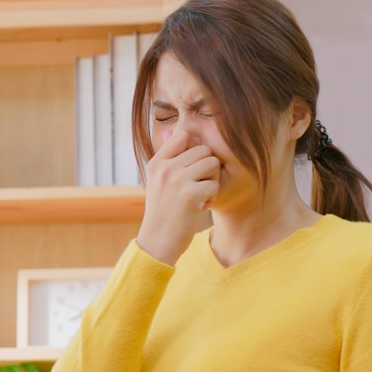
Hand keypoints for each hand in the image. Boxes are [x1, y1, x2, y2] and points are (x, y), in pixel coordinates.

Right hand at [136, 124, 219, 265]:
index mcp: (157, 162)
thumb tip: (174, 129)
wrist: (157, 242)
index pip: (183, 134)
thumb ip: (168, 157)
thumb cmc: (163, 211)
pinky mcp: (190, 195)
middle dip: (207, 167)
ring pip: (212, 163)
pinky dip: (212, 197)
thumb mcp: (158, 181)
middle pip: (203, 149)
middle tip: (197, 186)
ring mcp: (177, 180)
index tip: (193, 166)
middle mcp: (165, 168)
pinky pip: (214, 184)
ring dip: (211, 180)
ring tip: (199, 195)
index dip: (195, 147)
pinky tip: (199, 207)